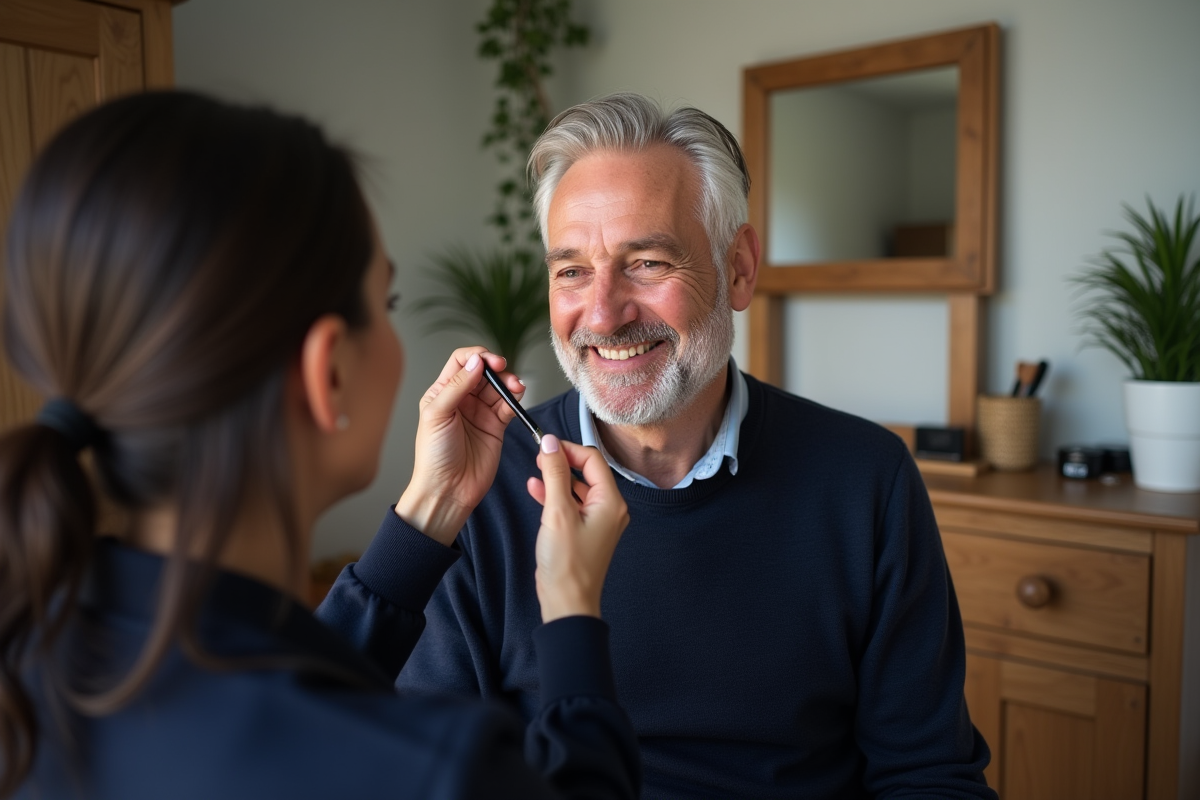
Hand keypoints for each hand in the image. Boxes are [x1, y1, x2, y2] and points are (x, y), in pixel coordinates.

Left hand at [396, 347, 525, 544]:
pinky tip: (517, 397)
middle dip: (496, 368)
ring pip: (499, 386)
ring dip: (509, 382)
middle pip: (484, 372)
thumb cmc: (434, 456)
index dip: (477, 357)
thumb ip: (457, 386)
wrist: (448, 489)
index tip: (489, 361)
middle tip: (504, 371)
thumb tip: (476, 362)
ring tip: (516, 387)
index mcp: (442, 392)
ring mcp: (480, 412)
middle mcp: (462, 399)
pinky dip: (515, 398)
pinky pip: (509, 405)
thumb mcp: (437, 414)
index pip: (462, 362)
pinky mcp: (496, 426)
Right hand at [526, 436, 628, 621]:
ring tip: (536, 473)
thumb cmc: (567, 565)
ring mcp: (598, 522)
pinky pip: (572, 505)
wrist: (567, 603)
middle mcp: (610, 509)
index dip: (568, 449)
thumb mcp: (557, 513)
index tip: (546, 446)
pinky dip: (556, 496)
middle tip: (540, 457)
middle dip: (563, 462)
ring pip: (578, 488)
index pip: (593, 459)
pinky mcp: (585, 532)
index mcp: (610, 502)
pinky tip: (537, 490)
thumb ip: (554, 474)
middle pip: (587, 472)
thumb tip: (551, 444)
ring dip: (557, 479)